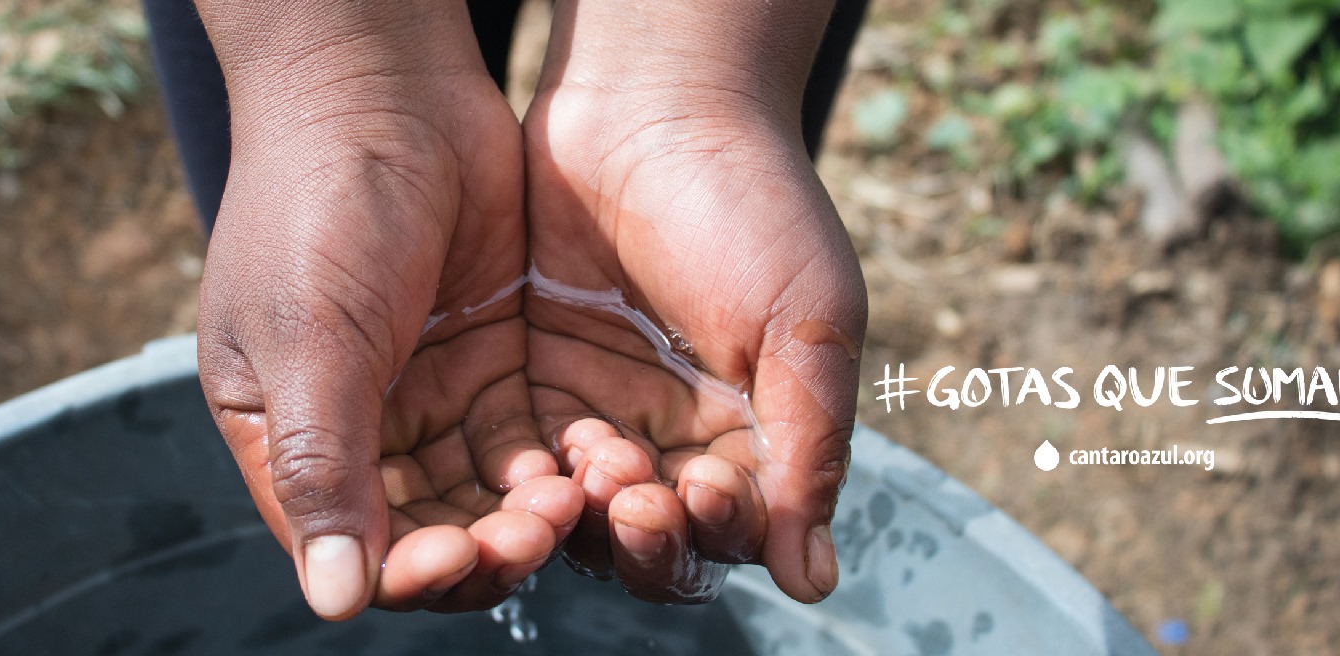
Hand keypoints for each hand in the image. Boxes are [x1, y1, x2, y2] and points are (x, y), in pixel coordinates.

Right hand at [194, 0, 579, 619]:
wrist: (384, 86)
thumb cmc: (316, 202)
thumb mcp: (308, 337)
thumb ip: (323, 465)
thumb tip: (333, 601)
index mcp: (287, 437)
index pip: (352, 546)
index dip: (409, 570)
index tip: (463, 553)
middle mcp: (360, 430)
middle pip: (430, 535)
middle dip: (485, 548)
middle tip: (539, 527)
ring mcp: (430, 397)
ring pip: (487, 498)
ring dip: (531, 513)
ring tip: (577, 494)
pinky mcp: (492, 363)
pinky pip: (529, 440)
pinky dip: (558, 461)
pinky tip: (595, 457)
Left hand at [520, 0, 865, 603]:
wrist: (658, 103)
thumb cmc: (753, 202)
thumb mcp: (807, 320)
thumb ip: (808, 449)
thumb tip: (812, 581)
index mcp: (753, 433)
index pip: (731, 528)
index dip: (716, 529)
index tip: (703, 487)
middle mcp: (675, 437)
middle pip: (652, 540)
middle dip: (643, 535)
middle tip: (631, 493)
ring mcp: (601, 411)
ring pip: (583, 515)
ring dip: (585, 514)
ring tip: (589, 467)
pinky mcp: (533, 381)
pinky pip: (527, 461)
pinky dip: (535, 476)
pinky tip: (543, 453)